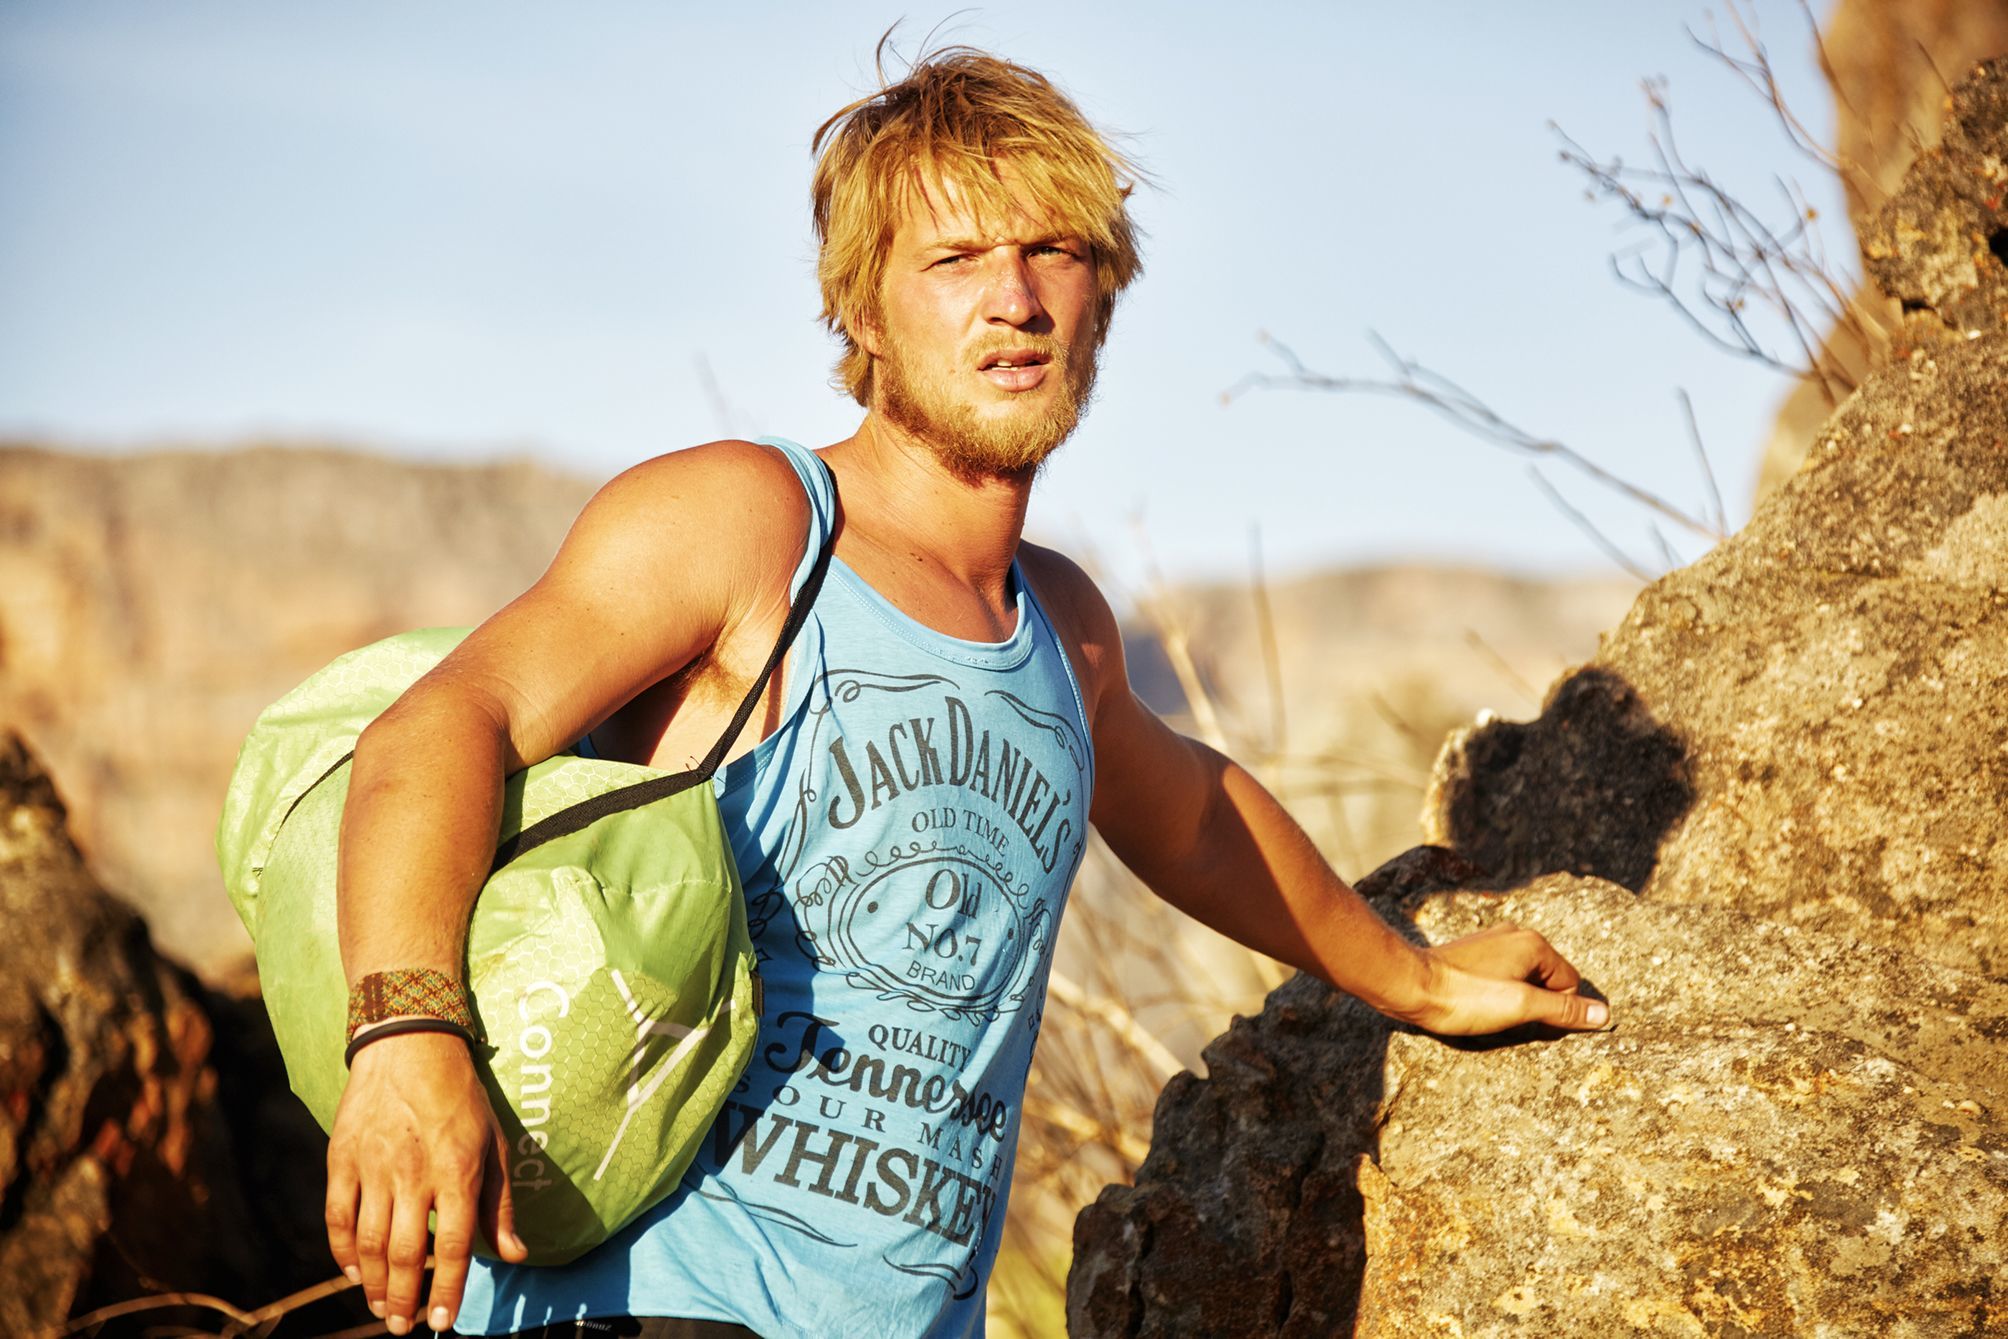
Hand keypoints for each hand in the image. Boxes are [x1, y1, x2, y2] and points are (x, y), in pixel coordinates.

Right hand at [325, 1031, 530, 1333]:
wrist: (410, 1044)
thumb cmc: (460, 1098)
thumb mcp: (493, 1144)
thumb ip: (500, 1205)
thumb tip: (516, 1255)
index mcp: (457, 1172)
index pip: (451, 1246)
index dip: (446, 1290)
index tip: (441, 1323)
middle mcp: (413, 1175)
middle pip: (404, 1254)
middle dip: (404, 1300)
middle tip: (403, 1327)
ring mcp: (373, 1167)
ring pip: (367, 1244)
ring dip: (374, 1285)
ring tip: (382, 1309)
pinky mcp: (342, 1158)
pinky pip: (336, 1216)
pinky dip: (341, 1252)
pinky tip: (353, 1273)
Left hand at [1409, 921, 1609, 1035]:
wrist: (1411, 985)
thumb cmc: (1466, 997)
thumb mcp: (1521, 1008)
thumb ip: (1564, 1010)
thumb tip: (1604, 1015)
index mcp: (1533, 944)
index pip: (1570, 983)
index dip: (1556, 1011)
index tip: (1529, 1024)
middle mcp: (1515, 935)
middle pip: (1548, 980)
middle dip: (1536, 1005)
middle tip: (1507, 1019)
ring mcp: (1493, 942)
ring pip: (1524, 979)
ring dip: (1516, 1001)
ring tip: (1489, 1012)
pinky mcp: (1474, 953)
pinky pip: (1503, 976)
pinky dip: (1498, 993)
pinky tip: (1477, 1004)